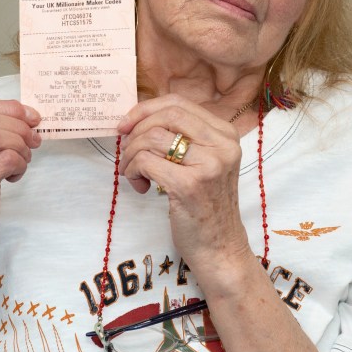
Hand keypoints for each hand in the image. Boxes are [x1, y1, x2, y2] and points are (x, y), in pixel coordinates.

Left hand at [117, 95, 253, 272]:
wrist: (220, 248)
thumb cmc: (205, 206)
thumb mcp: (204, 163)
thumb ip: (183, 138)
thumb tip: (137, 118)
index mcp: (226, 134)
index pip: (178, 104)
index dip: (145, 109)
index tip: (126, 125)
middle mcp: (222, 145)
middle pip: (166, 115)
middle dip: (136, 130)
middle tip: (126, 151)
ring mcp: (209, 164)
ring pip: (151, 137)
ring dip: (131, 155)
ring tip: (133, 173)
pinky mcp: (190, 185)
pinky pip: (146, 162)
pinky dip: (133, 171)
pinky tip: (140, 186)